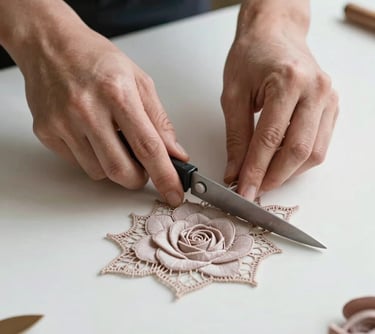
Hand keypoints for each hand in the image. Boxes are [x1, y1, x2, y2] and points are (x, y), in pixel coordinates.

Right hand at [18, 15, 187, 205]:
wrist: (50, 44)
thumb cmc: (96, 59)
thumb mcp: (139, 80)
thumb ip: (159, 120)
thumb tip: (174, 153)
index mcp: (117, 93)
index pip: (148, 147)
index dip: (165, 176)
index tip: (174, 194)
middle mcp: (87, 109)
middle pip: (120, 170)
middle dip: (138, 179)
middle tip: (143, 169)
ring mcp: (63, 122)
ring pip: (99, 172)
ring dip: (115, 167)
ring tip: (113, 140)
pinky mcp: (47, 132)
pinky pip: (78, 163)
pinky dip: (93, 158)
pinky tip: (92, 135)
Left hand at [221, 5, 337, 200]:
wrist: (274, 34)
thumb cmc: (251, 57)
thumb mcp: (233, 95)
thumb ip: (236, 137)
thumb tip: (236, 172)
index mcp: (288, 82)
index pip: (270, 140)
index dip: (255, 171)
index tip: (243, 191)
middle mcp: (315, 90)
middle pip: (298, 151)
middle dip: (273, 177)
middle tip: (253, 189)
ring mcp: (328, 98)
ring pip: (314, 153)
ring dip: (288, 172)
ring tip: (264, 177)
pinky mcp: (331, 107)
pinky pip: (320, 145)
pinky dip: (299, 160)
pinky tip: (280, 162)